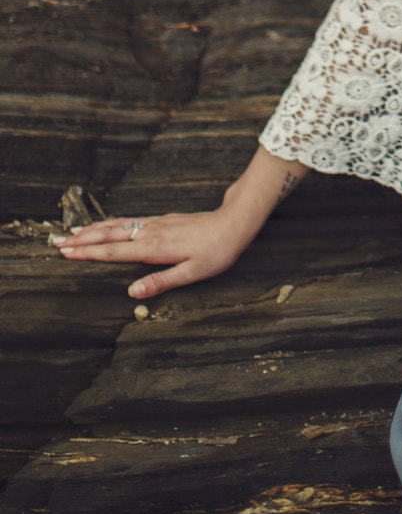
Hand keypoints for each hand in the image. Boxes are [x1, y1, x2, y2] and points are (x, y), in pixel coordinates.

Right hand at [50, 207, 252, 299]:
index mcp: (153, 248)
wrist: (234, 222)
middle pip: (109, 235)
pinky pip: (129, 221)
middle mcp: (149, 233)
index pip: (113, 251)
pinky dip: (111, 223)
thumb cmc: (216, 251)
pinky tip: (107, 226)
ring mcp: (155, 224)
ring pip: (118, 225)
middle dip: (82, 239)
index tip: (66, 252)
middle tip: (56, 242)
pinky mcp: (162, 220)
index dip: (88, 253)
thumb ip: (161, 282)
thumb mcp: (191, 273)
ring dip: (93, 229)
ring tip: (73, 233)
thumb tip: (131, 293)